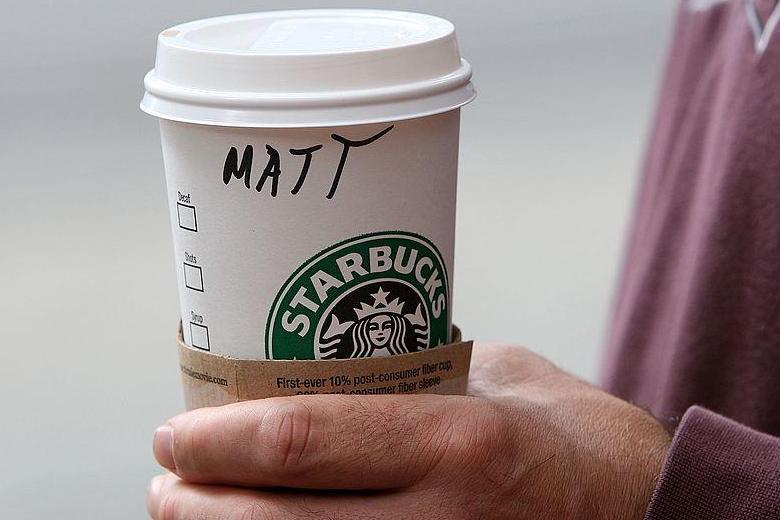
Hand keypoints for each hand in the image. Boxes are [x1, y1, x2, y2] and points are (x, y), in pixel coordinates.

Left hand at [147, 344, 669, 518]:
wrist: (642, 503)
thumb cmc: (567, 428)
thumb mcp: (492, 376)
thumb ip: (409, 376)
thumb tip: (326, 367)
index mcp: (459, 440)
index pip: (303, 444)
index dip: (218, 442)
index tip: (173, 434)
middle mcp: (445, 518)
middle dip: (196, 510)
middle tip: (164, 483)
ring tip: (189, 517)